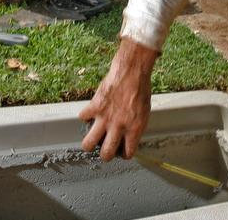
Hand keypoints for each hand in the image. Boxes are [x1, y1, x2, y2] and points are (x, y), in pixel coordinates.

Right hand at [79, 37, 157, 160]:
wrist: (132, 71)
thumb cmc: (140, 89)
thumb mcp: (144, 112)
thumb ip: (135, 126)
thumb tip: (128, 136)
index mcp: (135, 128)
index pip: (128, 152)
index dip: (124, 154)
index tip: (121, 150)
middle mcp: (119, 126)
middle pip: (106, 153)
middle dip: (104, 155)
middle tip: (104, 150)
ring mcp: (105, 118)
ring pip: (89, 143)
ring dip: (89, 144)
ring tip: (91, 140)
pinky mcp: (95, 106)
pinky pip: (83, 117)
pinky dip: (84, 116)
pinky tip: (89, 113)